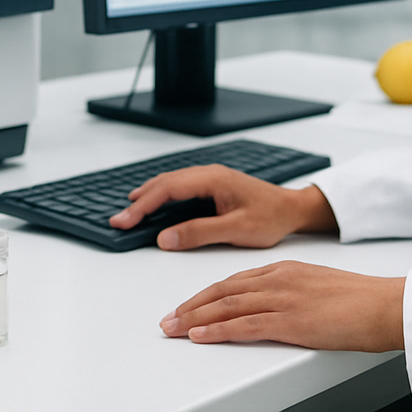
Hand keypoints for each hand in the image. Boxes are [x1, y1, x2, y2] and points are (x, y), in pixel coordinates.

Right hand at [108, 165, 336, 249]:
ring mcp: (210, 178)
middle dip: (139, 202)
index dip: (143, 205)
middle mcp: (208, 174)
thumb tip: (166, 237)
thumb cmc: (271, 217)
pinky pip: (179, 187)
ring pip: (170, 183)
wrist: (292, 209)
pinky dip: (161, 195)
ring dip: (148, 196)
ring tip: (129, 210)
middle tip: (119, 220)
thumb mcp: (236, 230)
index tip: (126, 220)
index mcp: (213, 179)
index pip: (168, 189)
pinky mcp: (212, 186)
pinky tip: (153, 203)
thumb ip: (200, 232)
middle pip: (164, 183)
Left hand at [160, 260, 404, 351]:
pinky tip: (199, 336)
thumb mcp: (316, 287)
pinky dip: (217, 331)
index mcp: (284, 269)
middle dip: (191, 306)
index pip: (233, 280)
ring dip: (195, 319)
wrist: (383, 305)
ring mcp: (282, 299)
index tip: (186, 305)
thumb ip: (290, 292)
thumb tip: (271, 306)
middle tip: (168, 319)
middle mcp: (277, 280)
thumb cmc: (357, 300)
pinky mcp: (290, 321)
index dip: (205, 294)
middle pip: (222, 291)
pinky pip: (244, 325)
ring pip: (227, 307)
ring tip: (173, 329)